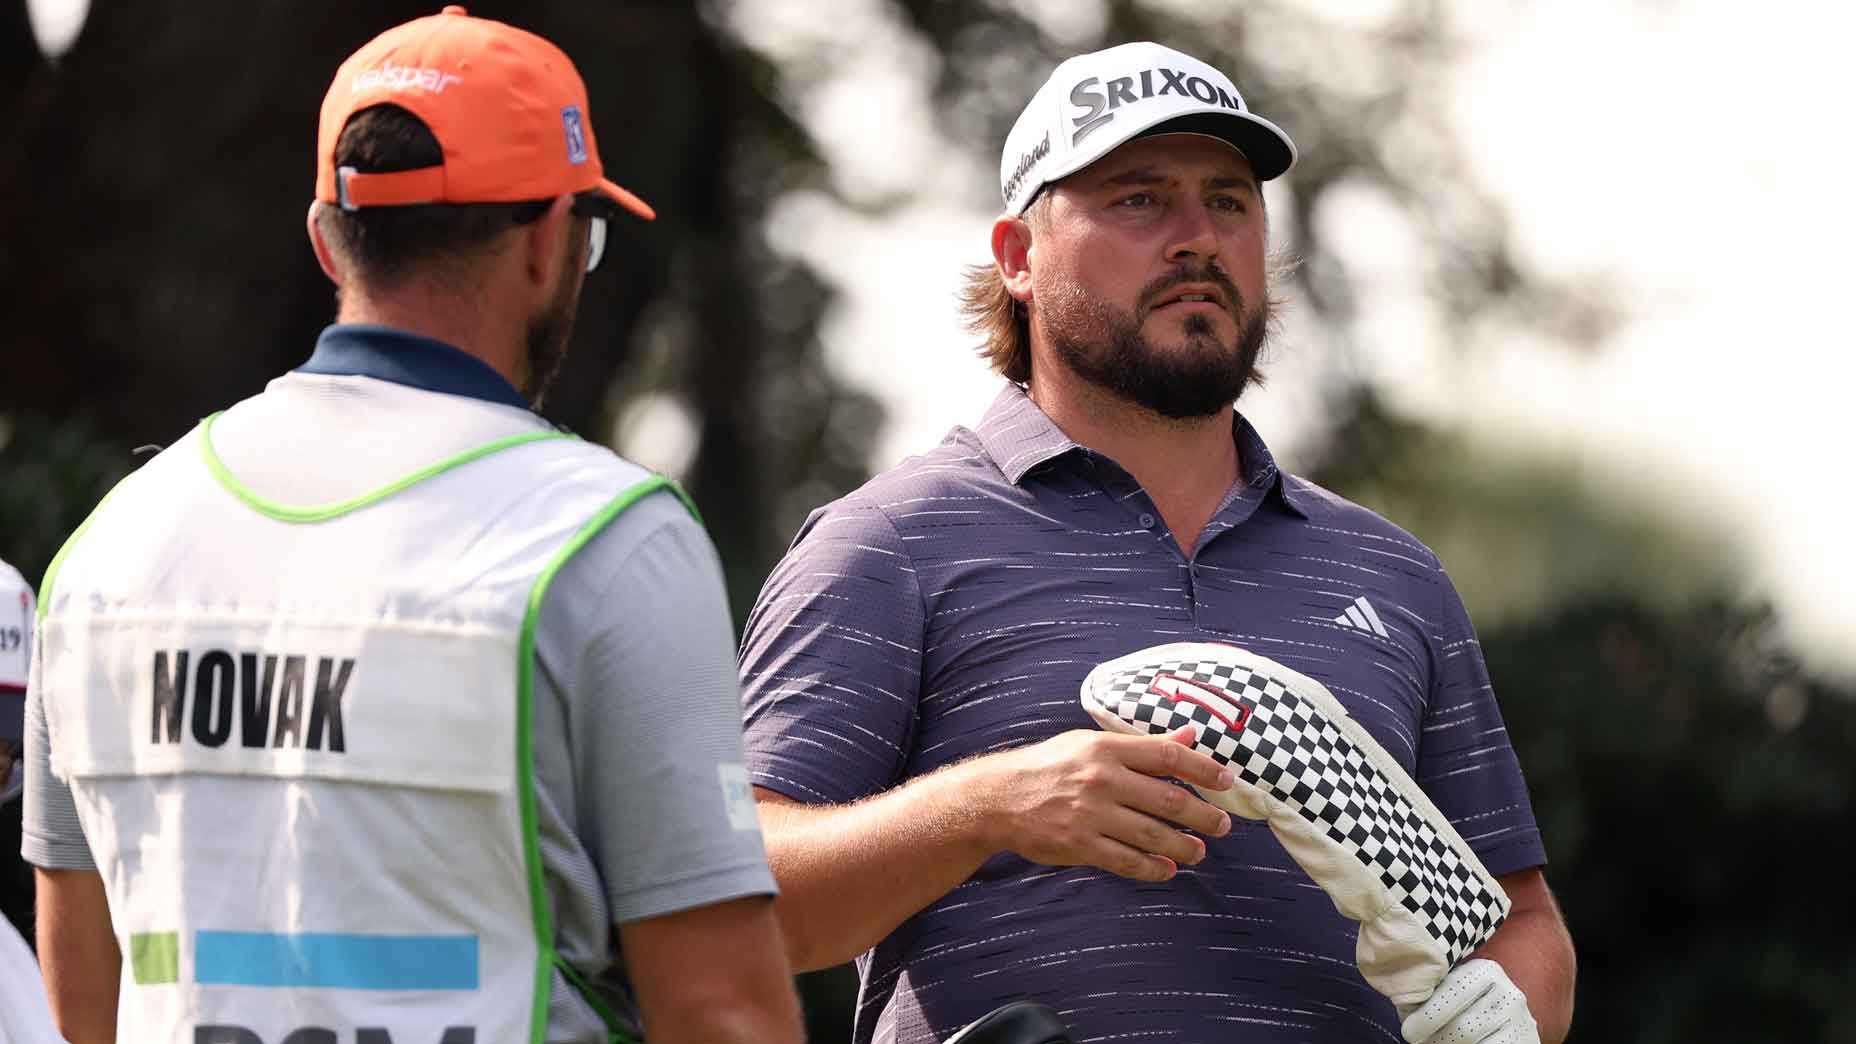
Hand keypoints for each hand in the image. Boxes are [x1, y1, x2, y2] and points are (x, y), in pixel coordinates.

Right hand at [973, 726, 1234, 881]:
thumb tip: (1188, 734)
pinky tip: (1167, 869)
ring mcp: (1091, 814)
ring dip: (1184, 846)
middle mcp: (1102, 779)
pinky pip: (1126, 861)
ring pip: (1152, 835)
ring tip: (1199, 851)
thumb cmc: (1048, 766)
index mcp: (1106, 748)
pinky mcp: (1080, 845)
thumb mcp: (1090, 743)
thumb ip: (1141, 744)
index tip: (1226, 780)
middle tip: (1222, 825)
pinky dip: (1152, 868)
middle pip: (1168, 799)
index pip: (1167, 755)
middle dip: (1202, 815)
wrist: (999, 798)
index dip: (1202, 769)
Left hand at [1399, 959, 1538, 1043]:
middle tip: (1419, 1041)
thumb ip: (1432, 993)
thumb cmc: (1466, 1001)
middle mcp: (1507, 993)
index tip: (1408, 1032)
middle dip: (1435, 1039)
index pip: (1452, 994)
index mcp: (1485, 971)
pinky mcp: (1525, 1039)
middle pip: (1461, 1026)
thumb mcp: (1453, 989)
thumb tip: (1407, 1010)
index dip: (1427, 1016)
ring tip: (1436, 1043)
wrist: (1505, 1015)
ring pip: (1472, 1042)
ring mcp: (1520, 1019)